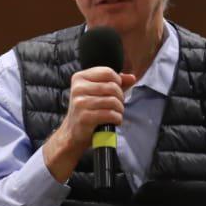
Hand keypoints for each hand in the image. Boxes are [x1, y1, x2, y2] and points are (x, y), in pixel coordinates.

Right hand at [43, 67, 137, 181]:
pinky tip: (114, 121)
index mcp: (80, 78)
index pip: (108, 72)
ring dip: (120, 110)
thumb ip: (116, 83)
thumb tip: (132, 77)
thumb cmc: (88, 110)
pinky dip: (117, 119)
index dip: (118, 82)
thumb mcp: (99, 93)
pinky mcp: (85, 117)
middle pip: (112, 87)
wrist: (73, 132)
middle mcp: (78, 88)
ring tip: (116, 114)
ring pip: (113, 101)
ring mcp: (80, 103)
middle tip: (117, 106)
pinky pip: (110, 115)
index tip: (115, 92)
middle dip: (120, 98)